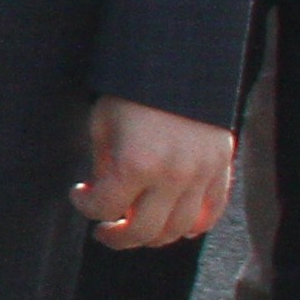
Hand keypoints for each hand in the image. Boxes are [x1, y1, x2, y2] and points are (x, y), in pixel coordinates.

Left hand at [74, 97, 233, 249]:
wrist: (180, 63)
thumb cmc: (132, 91)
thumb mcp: (103, 125)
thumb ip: (103, 167)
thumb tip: (103, 195)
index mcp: (135, 164)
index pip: (104, 209)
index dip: (84, 205)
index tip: (79, 193)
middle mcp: (172, 176)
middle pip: (142, 231)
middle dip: (116, 236)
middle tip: (104, 231)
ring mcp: (200, 175)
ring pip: (177, 230)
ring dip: (152, 236)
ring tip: (136, 226)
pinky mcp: (220, 169)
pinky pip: (209, 214)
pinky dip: (192, 227)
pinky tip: (174, 225)